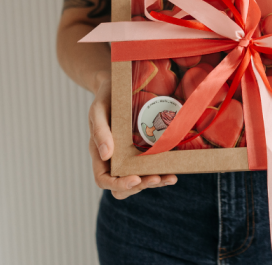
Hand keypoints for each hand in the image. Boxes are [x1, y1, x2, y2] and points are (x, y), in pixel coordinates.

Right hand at [89, 71, 177, 198]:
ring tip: (170, 178)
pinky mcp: (144, 150)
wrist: (120, 85)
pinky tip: (173, 171)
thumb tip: (106, 154)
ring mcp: (130, 157)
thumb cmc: (107, 96)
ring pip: (140, 181)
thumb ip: (99, 130)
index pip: (103, 179)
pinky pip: (151, 168)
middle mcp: (114, 160)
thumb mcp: (98, 109)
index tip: (135, 179)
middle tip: (157, 178)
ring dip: (154, 183)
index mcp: (99, 153)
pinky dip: (162, 172)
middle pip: (124, 186)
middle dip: (141, 186)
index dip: (118, 184)